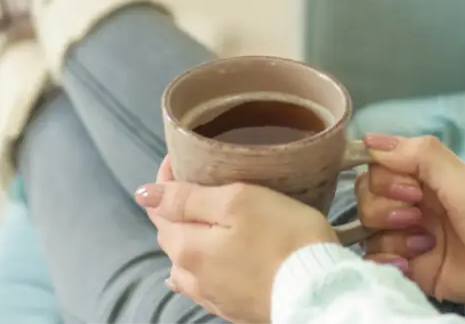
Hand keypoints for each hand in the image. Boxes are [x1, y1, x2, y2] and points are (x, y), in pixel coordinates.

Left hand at [137, 157, 338, 323]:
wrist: (320, 293)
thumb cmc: (283, 238)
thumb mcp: (238, 202)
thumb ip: (188, 198)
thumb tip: (143, 194)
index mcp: (185, 248)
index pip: (160, 208)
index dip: (166, 179)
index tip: (182, 157)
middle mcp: (190, 277)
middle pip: (171, 236)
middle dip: (177, 209)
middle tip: (199, 182)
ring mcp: (212, 298)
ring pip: (186, 264)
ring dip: (189, 241)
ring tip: (204, 223)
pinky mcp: (235, 310)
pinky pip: (205, 285)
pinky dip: (203, 268)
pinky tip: (209, 266)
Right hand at [356, 134, 464, 308]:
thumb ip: (420, 155)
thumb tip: (371, 139)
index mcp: (425, 178)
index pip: (378, 168)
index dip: (385, 179)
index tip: (411, 189)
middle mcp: (413, 204)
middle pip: (367, 198)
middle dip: (385, 208)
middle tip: (416, 215)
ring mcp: (410, 237)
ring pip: (369, 230)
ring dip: (391, 236)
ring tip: (424, 243)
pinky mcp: (411, 267)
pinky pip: (376, 261)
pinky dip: (386, 262)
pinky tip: (410, 263)